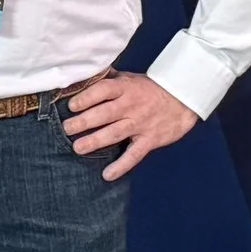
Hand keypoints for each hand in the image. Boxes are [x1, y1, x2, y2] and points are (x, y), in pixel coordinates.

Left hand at [63, 72, 198, 181]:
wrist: (183, 99)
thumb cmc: (151, 89)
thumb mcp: (130, 78)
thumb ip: (109, 80)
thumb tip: (83, 77)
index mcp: (126, 88)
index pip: (103, 90)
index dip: (87, 97)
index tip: (72, 105)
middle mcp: (132, 106)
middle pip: (105, 114)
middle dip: (84, 122)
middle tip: (67, 128)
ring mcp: (141, 124)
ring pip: (115, 133)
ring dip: (95, 141)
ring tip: (78, 148)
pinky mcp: (150, 140)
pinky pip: (134, 154)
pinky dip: (121, 166)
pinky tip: (107, 175)